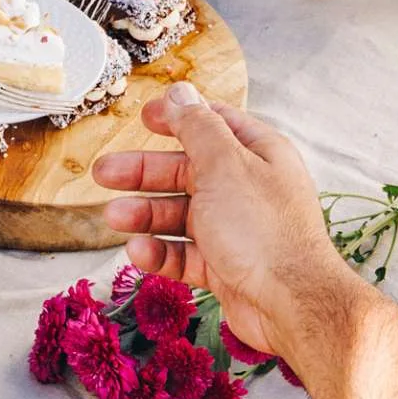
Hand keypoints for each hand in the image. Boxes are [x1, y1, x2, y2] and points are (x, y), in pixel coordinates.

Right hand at [91, 84, 349, 358]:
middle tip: (104, 173)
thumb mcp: (224, 164)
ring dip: (143, 215)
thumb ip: (197, 126)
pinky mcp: (225, 267)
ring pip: (179, 214)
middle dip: (143, 172)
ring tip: (113, 217)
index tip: (144, 118)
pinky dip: (159, 252)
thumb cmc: (263, 230)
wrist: (293, 306)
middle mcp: (247, 190)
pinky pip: (184, 253)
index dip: (178, 118)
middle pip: (186, 171)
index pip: (214, 125)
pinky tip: (138, 251)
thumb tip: (180, 92)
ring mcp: (236, 230)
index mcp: (257, 156)